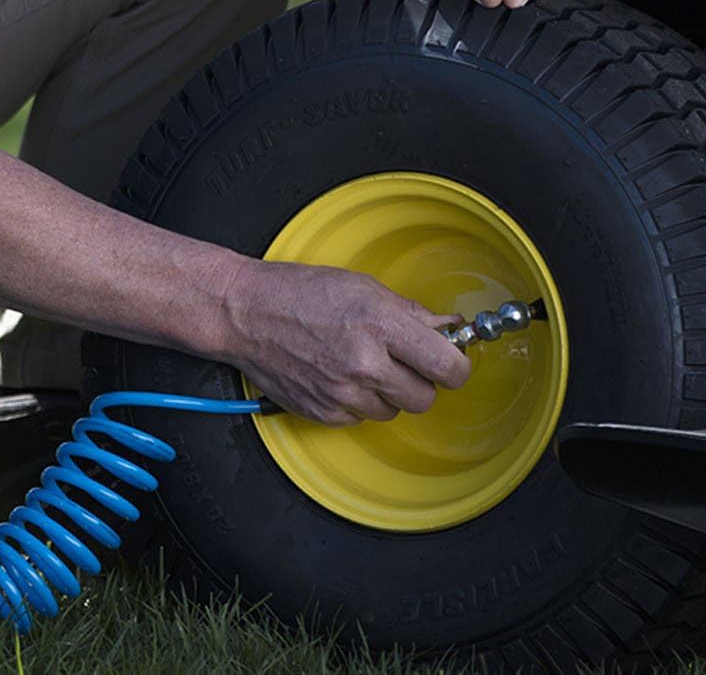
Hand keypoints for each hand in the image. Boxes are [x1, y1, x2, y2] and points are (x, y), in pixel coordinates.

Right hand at [216, 257, 471, 424]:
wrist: (247, 314)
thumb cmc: (302, 291)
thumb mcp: (364, 287)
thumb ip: (411, 313)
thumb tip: (448, 329)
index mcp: (380, 324)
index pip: (447, 366)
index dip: (457, 366)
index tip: (453, 360)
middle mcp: (364, 363)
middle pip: (425, 397)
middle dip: (423, 380)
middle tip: (407, 360)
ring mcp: (342, 393)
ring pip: (394, 411)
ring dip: (389, 392)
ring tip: (365, 363)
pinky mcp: (323, 413)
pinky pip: (362, 418)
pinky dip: (359, 402)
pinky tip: (341, 374)